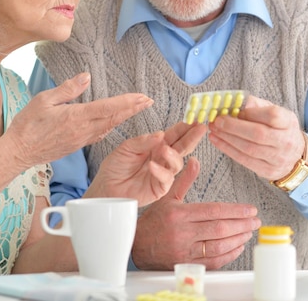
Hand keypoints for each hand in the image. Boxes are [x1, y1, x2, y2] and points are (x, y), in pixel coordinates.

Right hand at [5, 73, 153, 168]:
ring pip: (109, 127)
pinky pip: (99, 134)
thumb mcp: (44, 100)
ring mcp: (82, 139)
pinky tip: (115, 122)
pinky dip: (111, 126)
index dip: (127, 102)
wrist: (19, 152)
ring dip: (125, 117)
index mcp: (77, 117)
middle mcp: (83, 130)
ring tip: (137, 109)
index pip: (108, 108)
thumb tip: (86, 77)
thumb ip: (67, 89)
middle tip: (149, 101)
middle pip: (114, 118)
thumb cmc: (28, 124)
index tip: (142, 97)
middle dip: (133, 109)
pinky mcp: (77, 145)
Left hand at [86, 122, 206, 205]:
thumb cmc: (115, 166)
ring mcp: (163, 173)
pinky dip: (160, 171)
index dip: (185, 127)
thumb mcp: (126, 148)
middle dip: (192, 137)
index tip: (194, 119)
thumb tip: (160, 134)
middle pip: (182, 147)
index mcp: (156, 145)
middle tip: (200, 127)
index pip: (174, 134)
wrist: (106, 186)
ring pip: (177, 163)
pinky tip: (152, 166)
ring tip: (165, 149)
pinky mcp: (159, 188)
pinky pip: (166, 179)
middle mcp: (162, 158)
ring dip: (173, 155)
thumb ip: (143, 141)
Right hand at [131, 158, 260, 269]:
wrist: (136, 245)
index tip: (250, 209)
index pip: (214, 211)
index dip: (235, 210)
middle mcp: (182, 232)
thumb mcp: (168, 197)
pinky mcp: (186, 263)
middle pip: (219, 228)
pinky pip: (213, 261)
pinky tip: (238, 246)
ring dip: (238, 239)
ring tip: (249, 232)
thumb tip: (195, 161)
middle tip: (256, 221)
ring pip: (218, 246)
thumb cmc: (153, 221)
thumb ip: (185, 180)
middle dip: (242, 224)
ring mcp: (185, 250)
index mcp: (179, 214)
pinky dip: (228, 254)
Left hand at [207, 95, 305, 180]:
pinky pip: (245, 160)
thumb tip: (235, 102)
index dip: (251, 113)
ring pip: (249, 149)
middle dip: (234, 127)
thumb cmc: (278, 128)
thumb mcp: (273, 112)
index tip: (234, 110)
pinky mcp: (268, 170)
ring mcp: (278, 158)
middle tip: (217, 121)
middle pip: (258, 134)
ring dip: (227, 139)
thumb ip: (255, 105)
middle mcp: (286, 141)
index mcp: (288, 122)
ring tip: (214, 130)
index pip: (272, 115)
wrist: (294, 155)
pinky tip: (218, 141)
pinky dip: (228, 150)